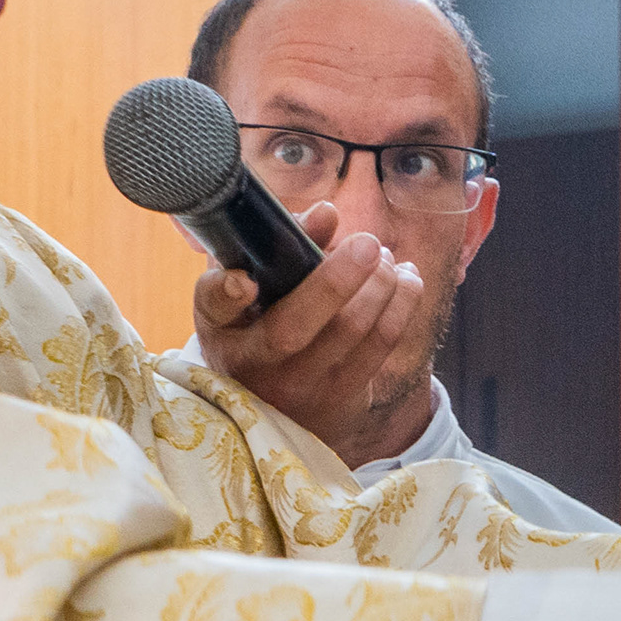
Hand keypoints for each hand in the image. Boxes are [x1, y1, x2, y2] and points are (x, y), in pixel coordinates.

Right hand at [189, 202, 430, 465]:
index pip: (214, 308)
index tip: (244, 281)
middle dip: (338, 278)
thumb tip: (327, 214)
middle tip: (369, 243)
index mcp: (222, 329)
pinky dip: (401, 303)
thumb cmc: (262, 330)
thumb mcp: (251, 292)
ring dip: (380, 285)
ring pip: (349, 330)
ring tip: (386, 258)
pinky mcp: (343, 398)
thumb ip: (283, 246)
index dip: (227, 293)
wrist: (279, 406)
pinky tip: (407, 279)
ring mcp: (301, 387)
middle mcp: (255, 365)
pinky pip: (382, 345)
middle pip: (295, 325)